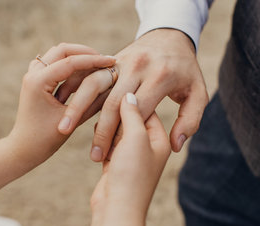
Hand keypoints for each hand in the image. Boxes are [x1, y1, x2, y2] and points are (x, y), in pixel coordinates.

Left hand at [9, 43, 115, 167]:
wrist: (23, 149)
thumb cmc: (46, 140)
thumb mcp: (72, 120)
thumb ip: (91, 101)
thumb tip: (113, 85)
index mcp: (39, 82)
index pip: (71, 62)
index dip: (94, 60)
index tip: (113, 61)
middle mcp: (33, 74)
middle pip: (62, 50)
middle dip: (85, 53)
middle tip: (105, 59)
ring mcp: (32, 75)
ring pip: (57, 54)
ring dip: (77, 57)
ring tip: (97, 65)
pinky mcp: (34, 80)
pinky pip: (53, 63)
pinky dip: (68, 64)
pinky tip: (83, 72)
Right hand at [55, 29, 207, 160]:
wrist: (170, 35)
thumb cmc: (186, 71)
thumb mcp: (198, 94)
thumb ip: (190, 121)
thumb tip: (176, 145)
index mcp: (160, 78)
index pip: (136, 113)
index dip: (123, 137)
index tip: (111, 157)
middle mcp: (138, 67)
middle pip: (112, 103)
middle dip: (101, 132)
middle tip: (91, 156)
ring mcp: (121, 61)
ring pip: (94, 86)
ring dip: (77, 108)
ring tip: (63, 129)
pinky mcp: (110, 60)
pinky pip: (88, 75)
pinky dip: (73, 89)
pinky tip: (61, 106)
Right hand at [90, 93, 170, 219]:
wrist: (117, 210)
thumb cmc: (132, 174)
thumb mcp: (136, 138)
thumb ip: (134, 114)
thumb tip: (129, 96)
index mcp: (159, 140)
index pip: (147, 109)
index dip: (132, 101)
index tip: (117, 92)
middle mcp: (147, 147)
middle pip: (131, 119)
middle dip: (118, 116)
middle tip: (107, 111)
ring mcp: (130, 156)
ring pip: (117, 131)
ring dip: (108, 129)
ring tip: (101, 129)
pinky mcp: (115, 164)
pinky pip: (108, 144)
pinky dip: (102, 141)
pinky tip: (96, 141)